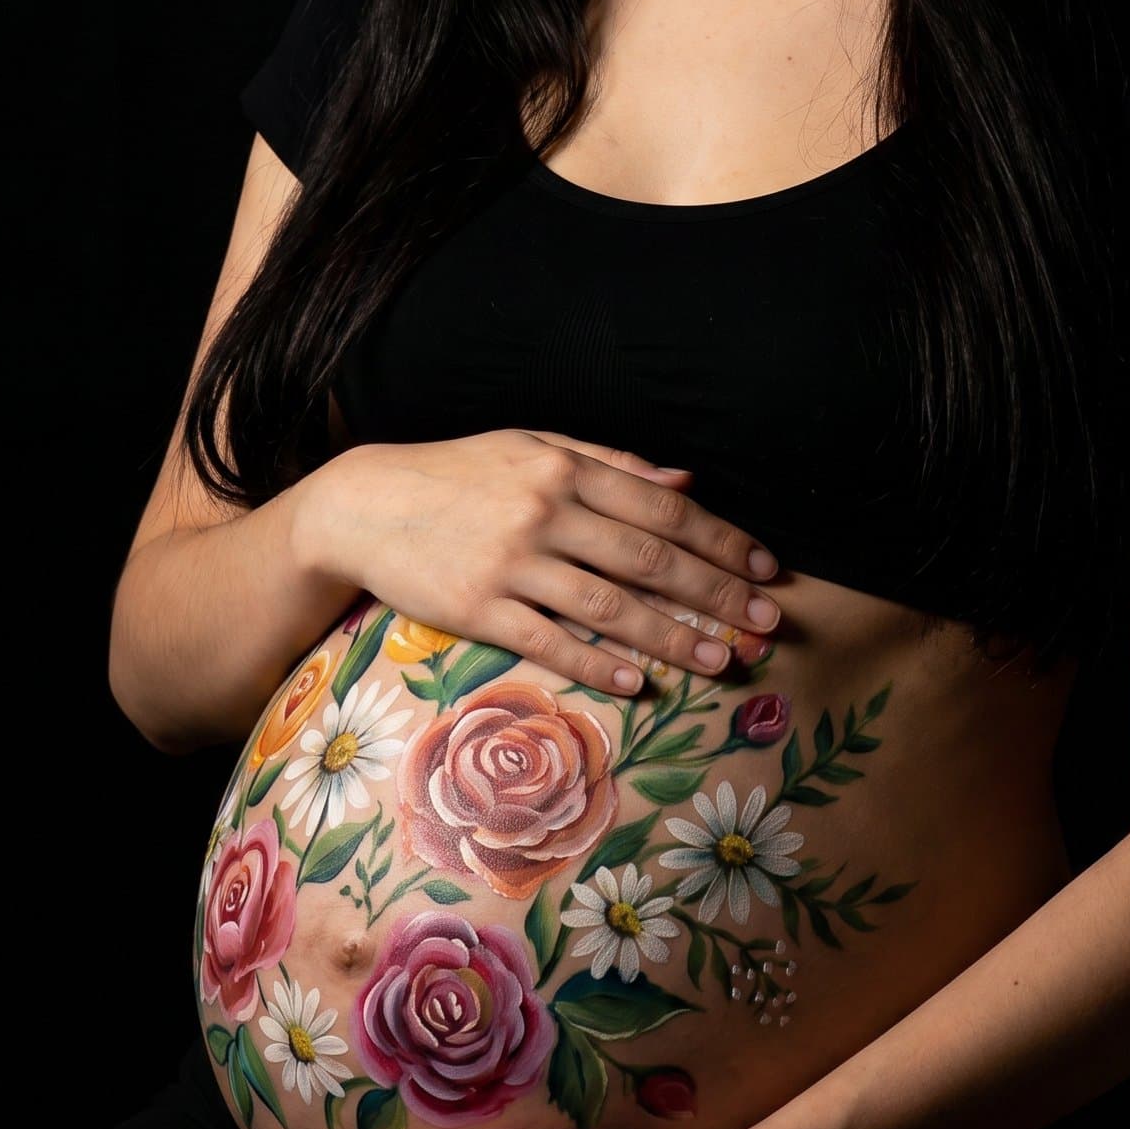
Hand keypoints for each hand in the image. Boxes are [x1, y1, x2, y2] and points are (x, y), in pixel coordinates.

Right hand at [292, 429, 781, 697]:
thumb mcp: (531, 447)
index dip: (722, 539)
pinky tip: (639, 681)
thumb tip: (685, 481)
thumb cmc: (457, 473)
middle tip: (763, 624)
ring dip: (672, 637)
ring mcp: (512, 562)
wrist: (364, 504)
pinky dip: (598, 663)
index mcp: (565, 469)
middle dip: (716, 595)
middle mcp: (546, 512)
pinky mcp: (479, 608)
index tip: (765, 569)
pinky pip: (550, 641)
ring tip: (718, 661)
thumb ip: (610, 462)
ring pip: (610, 606)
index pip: (663, 507)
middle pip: (650, 558)